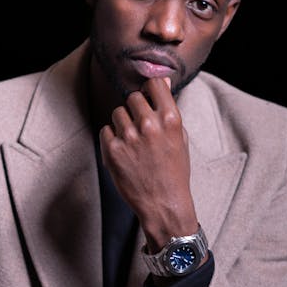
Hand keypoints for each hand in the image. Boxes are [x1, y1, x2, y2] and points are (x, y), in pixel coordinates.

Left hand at [99, 77, 197, 252]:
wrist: (163, 204)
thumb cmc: (174, 172)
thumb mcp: (180, 138)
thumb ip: (169, 110)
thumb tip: (163, 82)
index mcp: (170, 119)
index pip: (154, 83)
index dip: (151, 90)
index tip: (149, 98)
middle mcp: (149, 124)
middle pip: (133, 97)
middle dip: (136, 109)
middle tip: (141, 126)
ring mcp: (128, 137)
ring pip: (117, 113)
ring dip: (123, 124)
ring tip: (133, 143)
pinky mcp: (112, 150)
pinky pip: (106, 130)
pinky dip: (112, 139)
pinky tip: (124, 152)